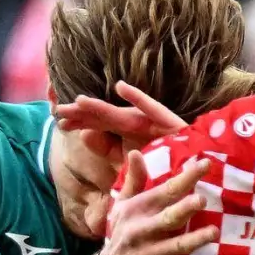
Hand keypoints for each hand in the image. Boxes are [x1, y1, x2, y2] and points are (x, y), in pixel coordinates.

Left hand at [54, 81, 188, 151]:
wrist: (196, 166)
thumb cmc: (164, 162)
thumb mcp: (130, 161)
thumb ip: (108, 150)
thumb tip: (84, 135)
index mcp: (125, 130)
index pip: (97, 124)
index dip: (79, 121)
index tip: (59, 122)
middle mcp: (135, 122)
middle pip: (104, 116)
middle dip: (82, 114)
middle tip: (58, 110)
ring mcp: (151, 121)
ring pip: (121, 114)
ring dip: (100, 108)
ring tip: (79, 101)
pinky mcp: (168, 122)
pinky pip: (152, 110)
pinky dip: (137, 98)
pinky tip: (121, 87)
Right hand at [97, 151, 220, 254]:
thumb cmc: (120, 235)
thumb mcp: (122, 206)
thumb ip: (134, 180)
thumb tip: (136, 151)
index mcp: (139, 210)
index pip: (166, 191)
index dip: (186, 178)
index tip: (205, 164)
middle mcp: (143, 231)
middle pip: (167, 218)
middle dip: (183, 210)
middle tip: (201, 201)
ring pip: (175, 247)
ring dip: (194, 241)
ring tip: (213, 233)